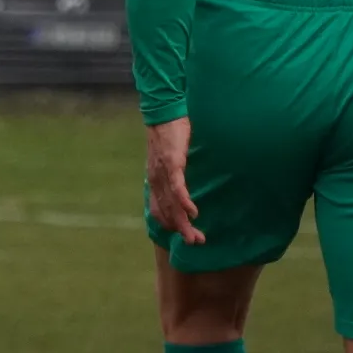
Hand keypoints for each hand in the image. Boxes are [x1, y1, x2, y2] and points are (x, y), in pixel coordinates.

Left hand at [145, 117, 203, 244]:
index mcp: (156, 180)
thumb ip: (178, 172)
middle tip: (196, 242)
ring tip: (196, 236)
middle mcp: (156, 179)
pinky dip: (184, 202)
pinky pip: (176, 187)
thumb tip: (187, 185)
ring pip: (171, 204)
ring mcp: (162, 171)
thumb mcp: (173, 157)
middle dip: (181, 230)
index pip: (159, 210)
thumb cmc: (172, 132)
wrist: (164, 110)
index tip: (185, 235)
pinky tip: (193, 212)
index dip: (171, 225)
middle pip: (166, 212)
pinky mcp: (171, 162)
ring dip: (184, 223)